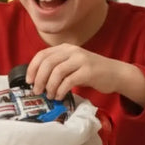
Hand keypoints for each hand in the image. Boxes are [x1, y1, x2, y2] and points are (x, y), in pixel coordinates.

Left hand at [26, 44, 144, 106]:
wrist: (116, 73)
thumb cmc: (91, 72)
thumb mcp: (73, 64)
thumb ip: (58, 67)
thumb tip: (37, 80)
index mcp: (65, 48)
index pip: (42, 55)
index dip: (32, 68)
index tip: (29, 81)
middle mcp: (72, 51)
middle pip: (47, 63)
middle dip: (39, 79)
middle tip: (37, 91)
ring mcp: (81, 60)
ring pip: (57, 72)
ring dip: (50, 86)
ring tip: (50, 95)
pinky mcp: (88, 71)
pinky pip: (69, 81)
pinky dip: (61, 90)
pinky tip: (59, 96)